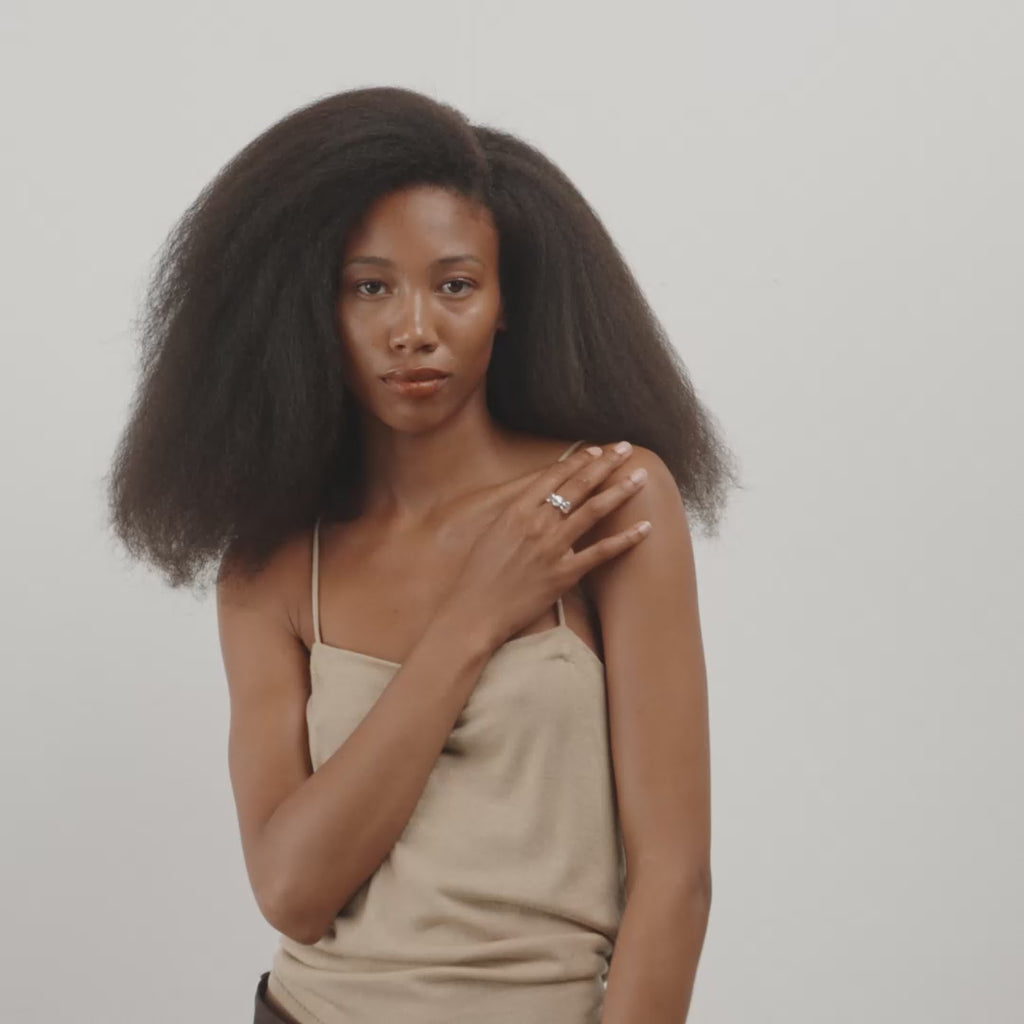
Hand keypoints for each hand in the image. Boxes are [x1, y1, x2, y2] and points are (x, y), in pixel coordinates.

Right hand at [438, 442, 650, 650]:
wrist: (473, 612)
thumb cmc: (476, 574)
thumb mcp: (490, 532)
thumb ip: (513, 511)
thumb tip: (533, 496)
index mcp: (517, 509)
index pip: (555, 475)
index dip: (579, 460)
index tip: (597, 450)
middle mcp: (537, 523)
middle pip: (579, 485)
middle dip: (606, 464)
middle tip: (626, 449)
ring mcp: (552, 548)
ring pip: (594, 510)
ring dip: (621, 490)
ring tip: (641, 476)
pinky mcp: (564, 574)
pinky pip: (601, 553)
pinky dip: (626, 539)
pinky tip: (645, 528)